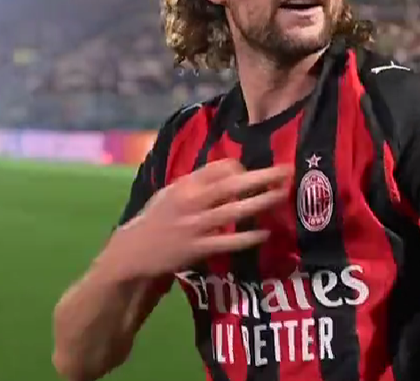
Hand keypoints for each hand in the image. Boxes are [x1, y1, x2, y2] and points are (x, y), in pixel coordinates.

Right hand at [101, 159, 291, 279]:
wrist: (133, 253)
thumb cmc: (158, 219)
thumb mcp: (172, 193)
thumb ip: (198, 182)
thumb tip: (232, 171)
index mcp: (185, 185)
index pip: (219, 168)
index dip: (240, 167)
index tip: (253, 171)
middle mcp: (191, 201)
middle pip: (232, 184)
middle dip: (262, 177)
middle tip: (286, 171)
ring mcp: (195, 225)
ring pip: (234, 211)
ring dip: (261, 202)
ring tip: (282, 195)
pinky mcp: (198, 249)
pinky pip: (228, 242)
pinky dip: (247, 238)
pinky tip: (265, 233)